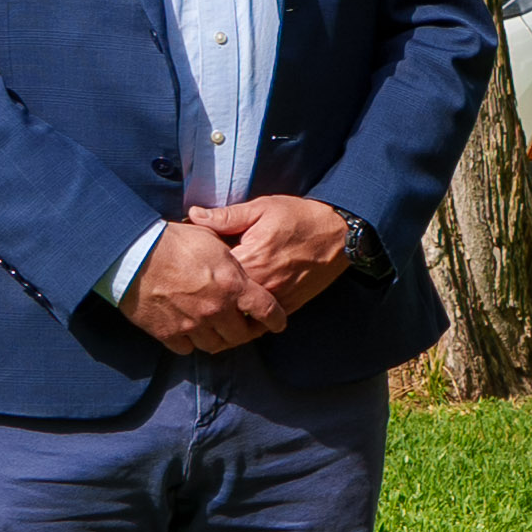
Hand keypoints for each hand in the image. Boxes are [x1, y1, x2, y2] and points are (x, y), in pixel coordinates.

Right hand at [126, 220, 275, 355]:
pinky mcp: (168, 333)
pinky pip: (186, 348)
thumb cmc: (173, 241)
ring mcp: (192, 325)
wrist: (133, 254)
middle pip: (241, 335)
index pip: (267, 310)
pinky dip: (190, 342)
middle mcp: (216, 310)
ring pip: (214, 345)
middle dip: (246, 333)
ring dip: (219, 339)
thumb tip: (240, 262)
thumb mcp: (212, 240)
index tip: (278, 324)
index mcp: (232, 286)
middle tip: (244, 328)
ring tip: (217, 331)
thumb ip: (231, 258)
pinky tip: (190, 332)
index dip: (276, 320)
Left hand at [198, 191, 361, 325]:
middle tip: (193, 289)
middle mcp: (261, 283)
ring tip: (208, 306)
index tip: (190, 263)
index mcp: (250, 257)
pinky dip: (245, 322)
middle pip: (221, 298)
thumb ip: (227, 216)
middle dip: (207, 294)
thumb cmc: (301, 217)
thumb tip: (193, 215)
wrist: (341, 234)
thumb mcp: (263, 208)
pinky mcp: (288, 305)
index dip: (197, 267)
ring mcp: (275, 297)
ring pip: (238, 316)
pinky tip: (234, 316)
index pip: (210, 271)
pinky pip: (260, 323)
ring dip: (223, 312)